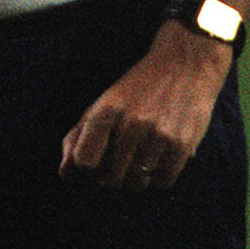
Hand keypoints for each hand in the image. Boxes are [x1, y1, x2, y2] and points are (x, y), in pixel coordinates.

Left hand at [59, 23, 232, 189]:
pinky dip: (158, 177)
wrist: (185, 64)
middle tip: (120, 164)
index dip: (87, 168)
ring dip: (137, 178)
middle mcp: (131, 123)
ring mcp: (158, 135)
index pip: (85, 161)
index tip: (95, 162)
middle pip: (110, 178)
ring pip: (138, 184)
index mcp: (106, 110)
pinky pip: (163, 182)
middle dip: (111, 177)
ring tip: (141, 158)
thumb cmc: (138, 87)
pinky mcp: (182, 145)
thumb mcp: (104, 102)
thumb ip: (79, 136)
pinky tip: (159, 159)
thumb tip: (64, 174)